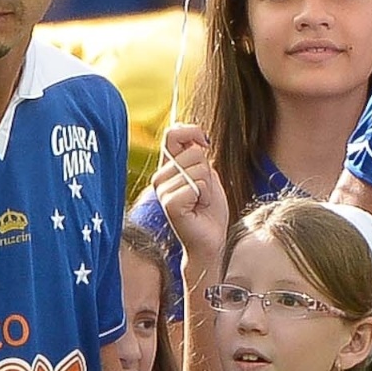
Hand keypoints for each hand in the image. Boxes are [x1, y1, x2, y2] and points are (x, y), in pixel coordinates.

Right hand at [152, 123, 228, 263]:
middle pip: (193, 152)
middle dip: (207, 172)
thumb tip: (196, 137)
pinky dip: (206, 197)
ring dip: (209, 188)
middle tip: (203, 192)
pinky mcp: (169, 203)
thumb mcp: (207, 175)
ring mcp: (163, 190)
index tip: (205, 142)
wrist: (211, 238)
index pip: (173, 134)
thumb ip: (198, 155)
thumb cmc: (209, 209)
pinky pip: (196, 187)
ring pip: (198, 171)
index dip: (192, 131)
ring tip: (201, 201)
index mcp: (168, 166)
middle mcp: (161, 176)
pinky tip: (199, 208)